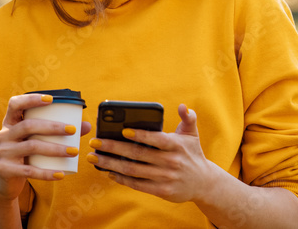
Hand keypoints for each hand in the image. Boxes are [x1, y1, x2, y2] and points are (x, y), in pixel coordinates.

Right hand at [0, 93, 91, 205]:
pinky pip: (29, 171)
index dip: (31, 99)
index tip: (51, 99)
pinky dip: (47, 173)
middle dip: (52, 127)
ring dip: (55, 149)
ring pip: (32, 146)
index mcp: (10, 122)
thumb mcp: (36, 140)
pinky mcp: (5, 170)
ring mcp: (3, 152)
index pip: (15, 104)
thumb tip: (86, 125)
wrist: (5, 182)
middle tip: (73, 129)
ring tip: (74, 151)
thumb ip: (60, 132)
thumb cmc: (26, 154)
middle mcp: (4, 135)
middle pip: (28, 125)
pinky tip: (61, 174)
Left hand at [89, 104, 213, 203]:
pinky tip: (109, 172)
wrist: (203, 182)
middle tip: (96, 142)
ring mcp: (165, 177)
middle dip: (114, 147)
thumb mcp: (193, 134)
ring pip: (133, 170)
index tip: (123, 130)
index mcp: (176, 145)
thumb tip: (182, 106)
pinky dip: (121, 178)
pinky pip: (137, 184)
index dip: (140, 135)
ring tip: (94, 157)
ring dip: (111, 164)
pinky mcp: (161, 191)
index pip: (156, 139)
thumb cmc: (193, 154)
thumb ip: (188, 117)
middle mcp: (170, 162)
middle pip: (138, 154)